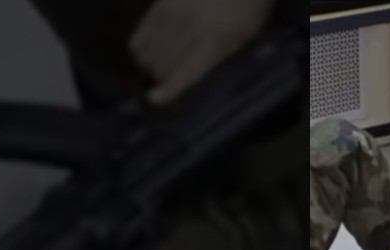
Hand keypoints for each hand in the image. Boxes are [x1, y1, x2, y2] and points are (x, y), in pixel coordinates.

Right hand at [129, 0, 276, 105]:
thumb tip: (200, 76)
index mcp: (216, 41)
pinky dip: (140, 44)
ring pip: (149, 48)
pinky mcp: (163, 2)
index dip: (169, 89)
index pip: (186, 72)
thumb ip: (224, 56)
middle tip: (163, 83)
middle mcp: (191, 28)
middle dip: (160, 78)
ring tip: (154, 68)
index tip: (155, 99)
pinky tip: (141, 51)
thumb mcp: (248, 36)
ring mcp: (175, 12)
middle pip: (163, 64)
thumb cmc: (249, 6)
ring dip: (148, 63)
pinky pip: (143, 29)